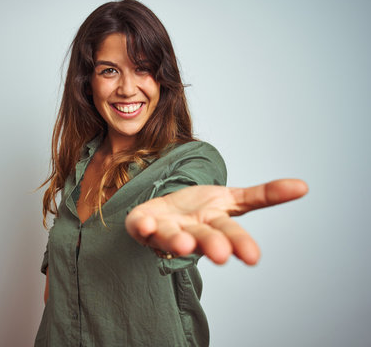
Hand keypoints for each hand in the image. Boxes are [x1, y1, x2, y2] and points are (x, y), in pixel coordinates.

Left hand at [125, 179, 307, 264]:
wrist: (164, 211)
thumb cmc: (198, 209)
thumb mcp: (231, 199)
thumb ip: (263, 195)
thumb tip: (303, 186)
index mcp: (213, 225)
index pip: (230, 234)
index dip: (240, 243)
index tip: (253, 257)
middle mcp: (190, 231)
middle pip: (202, 238)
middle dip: (211, 245)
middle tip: (220, 255)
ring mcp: (165, 230)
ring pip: (171, 238)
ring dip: (176, 242)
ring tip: (183, 244)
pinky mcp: (143, 224)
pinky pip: (140, 226)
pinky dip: (142, 227)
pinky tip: (147, 225)